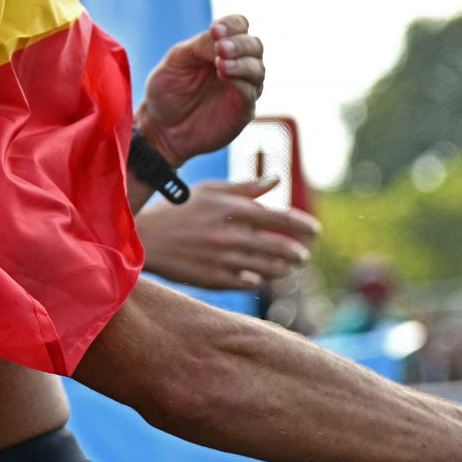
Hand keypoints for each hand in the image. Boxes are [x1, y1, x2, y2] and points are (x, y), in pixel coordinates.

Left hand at [137, 15, 264, 164]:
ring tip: (221, 63)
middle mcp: (238, 64)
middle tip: (220, 47)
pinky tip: (224, 77)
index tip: (215, 29)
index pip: (240, 26)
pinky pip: (251, 93)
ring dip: (242, 62)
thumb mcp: (177, 60)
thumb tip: (220, 40)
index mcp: (221, 46)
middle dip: (239, 43)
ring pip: (258, 69)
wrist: (161, 126)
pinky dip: (240, 83)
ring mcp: (243, 88)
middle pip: (254, 45)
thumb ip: (199, 45)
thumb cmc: (168, 90)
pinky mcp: (243, 111)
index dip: (232, 24)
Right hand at [137, 178, 316, 289]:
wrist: (146, 239)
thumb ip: (246, 187)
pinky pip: (250, 281)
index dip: (304, 226)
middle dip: (298, 252)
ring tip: (290, 268)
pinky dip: (259, 278)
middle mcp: (234, 235)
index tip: (315, 230)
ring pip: (270, 268)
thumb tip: (278, 180)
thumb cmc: (179, 210)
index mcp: (236, 210)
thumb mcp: (211, 191)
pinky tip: (261, 276)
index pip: (283, 219)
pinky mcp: (217, 279)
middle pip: (282, 247)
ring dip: (285, 268)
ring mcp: (226, 259)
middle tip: (304, 254)